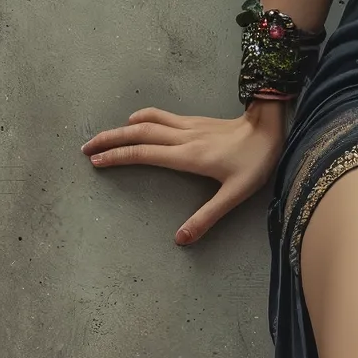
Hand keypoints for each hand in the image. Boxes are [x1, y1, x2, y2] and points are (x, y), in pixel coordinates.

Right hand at [81, 98, 289, 244]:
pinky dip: (142, 118)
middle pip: (138, 134)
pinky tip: (135, 121)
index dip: (118, 157)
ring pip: (148, 122)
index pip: (144, 154)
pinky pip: (161, 116)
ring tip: (103, 137)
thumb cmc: (255, 162)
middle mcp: (182, 138)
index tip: (97, 162)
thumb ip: (207, 217)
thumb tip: (180, 240)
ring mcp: (188, 126)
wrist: (271, 127)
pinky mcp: (195, 121)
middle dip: (110, 139)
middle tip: (86, 148)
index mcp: (188, 156)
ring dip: (122, 127)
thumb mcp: (234, 195)